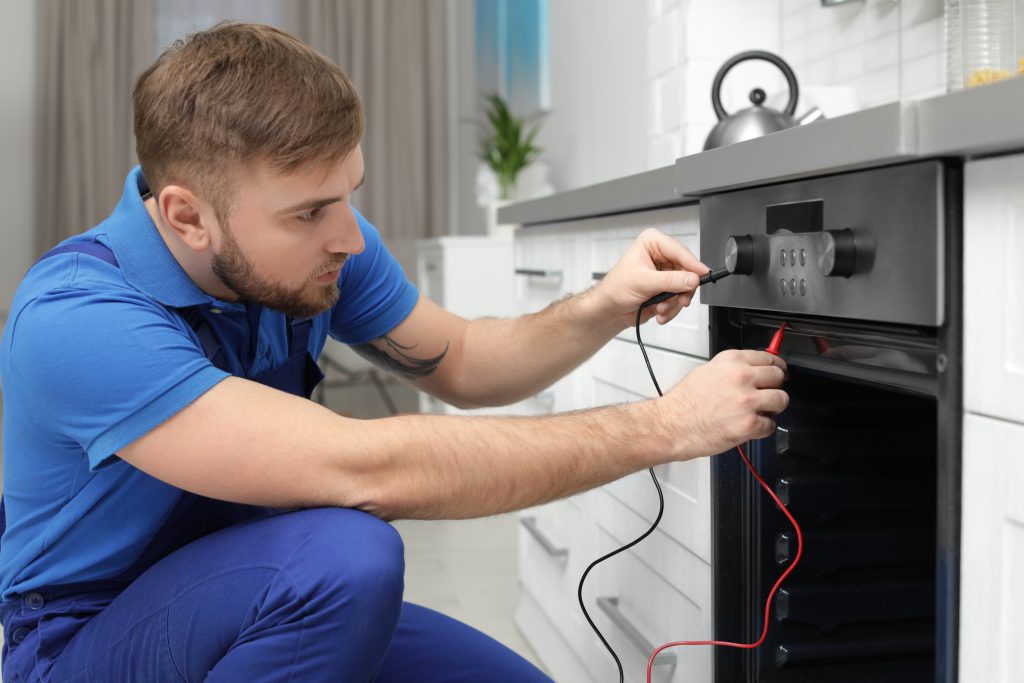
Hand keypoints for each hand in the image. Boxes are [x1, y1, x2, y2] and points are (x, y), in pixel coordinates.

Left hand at [592, 228, 709, 329]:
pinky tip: (661, 312)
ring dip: (675, 301)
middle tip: (680, 300)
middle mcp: (661, 254)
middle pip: (687, 269)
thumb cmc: (616, 289)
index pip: (679, 251)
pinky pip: (681, 296)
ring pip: (686, 286)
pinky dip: (673, 308)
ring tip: (662, 309)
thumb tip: (692, 279)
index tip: (703, 275)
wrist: (610, 309)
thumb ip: (670, 281)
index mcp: (652, 243)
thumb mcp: (643, 282)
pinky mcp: (668, 286)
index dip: (693, 264)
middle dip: (682, 289)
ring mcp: (666, 271)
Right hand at [659, 350, 789, 458]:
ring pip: (781, 400)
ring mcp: (747, 401)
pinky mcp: (749, 424)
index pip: (768, 358)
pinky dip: (762, 428)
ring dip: (773, 408)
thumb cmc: (684, 402)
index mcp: (732, 361)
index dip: (776, 367)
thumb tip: (752, 370)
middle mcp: (742, 377)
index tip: (778, 372)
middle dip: (775, 386)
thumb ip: (733, 369)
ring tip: (758, 412)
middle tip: (766, 394)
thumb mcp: (707, 370)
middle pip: (778, 377)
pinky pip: (770, 425)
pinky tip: (748, 426)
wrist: (672, 425)